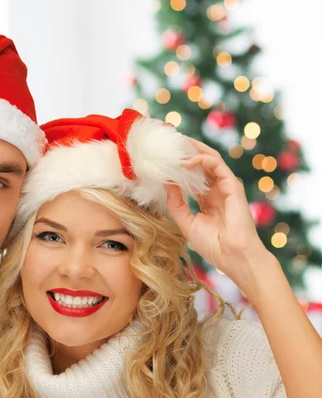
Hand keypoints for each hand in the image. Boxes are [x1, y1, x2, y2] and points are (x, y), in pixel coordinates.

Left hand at [165, 138, 268, 292]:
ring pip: (211, 159)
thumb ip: (175, 202)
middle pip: (202, 163)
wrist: (233, 257)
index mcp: (208, 198)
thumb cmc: (213, 244)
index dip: (180, 165)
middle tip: (170, 141)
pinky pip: (217, 166)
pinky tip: (187, 161)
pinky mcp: (233, 186)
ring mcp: (226, 187)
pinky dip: (202, 159)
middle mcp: (217, 190)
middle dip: (187, 151)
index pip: (193, 175)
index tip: (164, 156)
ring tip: (176, 144)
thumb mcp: (186, 222)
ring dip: (193, 150)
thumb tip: (166, 182)